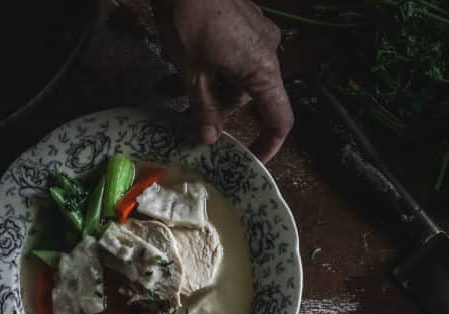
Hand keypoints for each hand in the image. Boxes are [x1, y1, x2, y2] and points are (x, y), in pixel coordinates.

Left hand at [153, 0, 293, 160]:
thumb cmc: (190, 18)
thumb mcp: (192, 72)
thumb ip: (203, 109)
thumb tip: (210, 140)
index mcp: (262, 71)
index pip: (279, 119)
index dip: (268, 145)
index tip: (250, 160)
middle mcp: (267, 52)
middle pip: (247, 98)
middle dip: (216, 111)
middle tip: (185, 117)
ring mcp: (256, 33)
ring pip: (233, 76)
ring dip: (204, 88)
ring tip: (169, 90)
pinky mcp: (243, 20)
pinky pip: (230, 55)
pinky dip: (207, 67)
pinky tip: (175, 70)